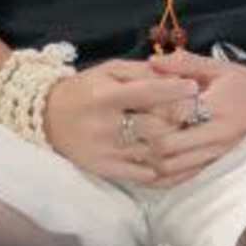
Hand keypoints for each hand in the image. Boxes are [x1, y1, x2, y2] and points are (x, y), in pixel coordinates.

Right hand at [42, 59, 202, 185]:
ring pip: (153, 152)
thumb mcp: (108, 71)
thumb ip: (141, 72)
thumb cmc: (84, 89)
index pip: (147, 93)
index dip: (175, 90)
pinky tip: (178, 158)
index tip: (195, 86)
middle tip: (199, 113)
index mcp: (105, 96)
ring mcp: (105, 151)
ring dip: (178, 144)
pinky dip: (165, 168)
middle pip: (154, 126)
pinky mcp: (105, 169)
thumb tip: (176, 75)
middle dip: (181, 119)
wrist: (46, 119)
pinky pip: (143, 174)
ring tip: (193, 135)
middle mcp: (104, 126)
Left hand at [135, 50, 245, 184]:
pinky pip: (184, 178)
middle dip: (144, 139)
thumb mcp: (219, 68)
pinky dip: (162, 178)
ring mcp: (217, 153)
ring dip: (148, 159)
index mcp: (216, 106)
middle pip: (167, 146)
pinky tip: (146, 169)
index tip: (132, 104)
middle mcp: (217, 134)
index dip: (149, 111)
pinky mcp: (217, 164)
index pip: (174, 114)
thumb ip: (185, 63)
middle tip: (126, 128)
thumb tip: (151, 60)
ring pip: (172, 167)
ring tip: (132, 148)